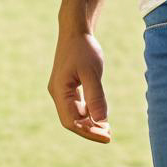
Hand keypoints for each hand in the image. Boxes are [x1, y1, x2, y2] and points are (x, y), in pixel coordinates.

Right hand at [48, 29, 111, 143]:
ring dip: (89, 122)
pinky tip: (99, 114)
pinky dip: (87, 112)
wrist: (75, 30)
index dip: (88, 132)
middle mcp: (57, 93)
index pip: (71, 121)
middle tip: (108, 136)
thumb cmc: (83, 48)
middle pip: (71, 120)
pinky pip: (76, 105)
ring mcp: (61, 90)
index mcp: (59, 91)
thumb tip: (101, 121)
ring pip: (74, 113)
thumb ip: (95, 96)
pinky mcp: (67, 86)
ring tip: (107, 129)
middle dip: (89, 130)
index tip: (106, 137)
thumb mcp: (92, 72)